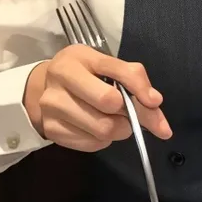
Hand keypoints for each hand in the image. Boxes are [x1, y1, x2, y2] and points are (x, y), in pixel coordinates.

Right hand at [24, 45, 171, 151]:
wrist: (46, 88)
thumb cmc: (85, 74)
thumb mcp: (107, 66)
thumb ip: (134, 80)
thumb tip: (156, 103)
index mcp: (79, 57)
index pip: (118, 71)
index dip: (140, 88)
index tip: (154, 101)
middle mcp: (61, 79)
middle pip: (109, 102)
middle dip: (128, 112)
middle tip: (129, 113)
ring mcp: (52, 105)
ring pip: (102, 129)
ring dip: (119, 129)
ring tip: (114, 120)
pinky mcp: (51, 129)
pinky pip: (91, 144)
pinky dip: (103, 140)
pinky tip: (96, 128)